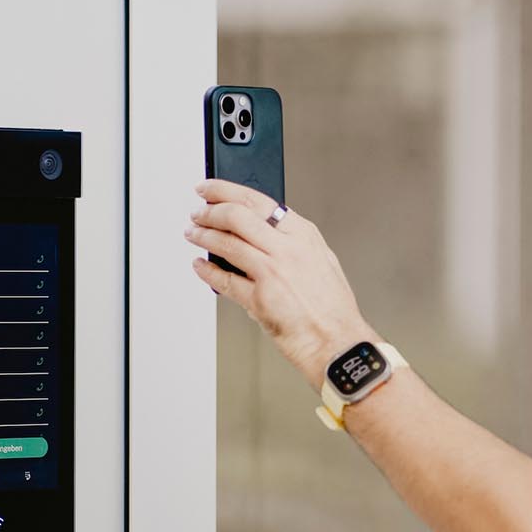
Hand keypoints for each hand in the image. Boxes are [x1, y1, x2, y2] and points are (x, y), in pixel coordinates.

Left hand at [184, 178, 370, 391]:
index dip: (226, 190)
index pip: (258, 200)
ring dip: (203, 236)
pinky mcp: (259, 299)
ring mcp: (272, 273)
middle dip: (209, 211)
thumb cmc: (333, 308)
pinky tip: (200, 265)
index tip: (211, 189)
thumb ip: (294, 243)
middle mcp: (287, 249)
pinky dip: (207, 270)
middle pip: (237, 215)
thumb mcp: (322, 261)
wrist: (338, 341)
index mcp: (303, 235)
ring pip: (226, 243)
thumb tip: (264, 232)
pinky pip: (225, 280)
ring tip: (193, 234)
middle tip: (197, 213)